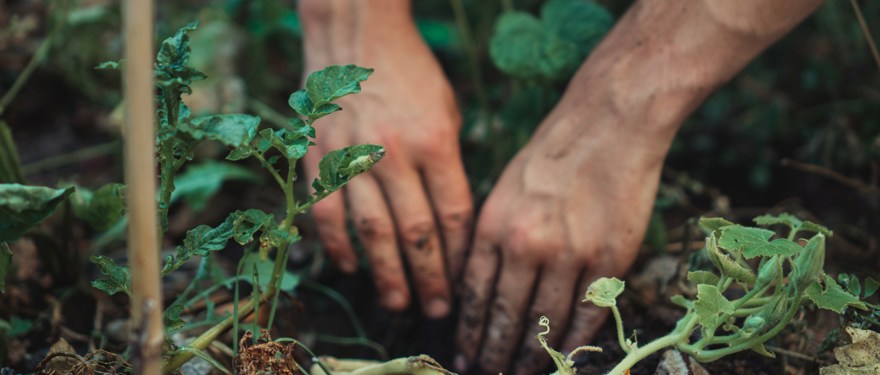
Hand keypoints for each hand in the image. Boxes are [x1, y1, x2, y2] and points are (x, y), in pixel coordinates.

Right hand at [300, 1, 471, 317]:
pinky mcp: (320, 157)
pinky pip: (328, 213)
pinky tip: (352, 268)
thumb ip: (450, 165)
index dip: (459, 255)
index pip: (453, 214)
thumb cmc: (411, 74)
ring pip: (372, 232)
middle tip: (436, 311)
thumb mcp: (447, 112)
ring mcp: (353, 157)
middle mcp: (394, 154)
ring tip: (398, 303)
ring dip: (386, 274)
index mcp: (435, 142)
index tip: (464, 282)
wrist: (356, 36)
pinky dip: (339, 245)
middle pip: (416, 233)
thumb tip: (452, 222)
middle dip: (430, 279)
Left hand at [455, 97, 665, 372]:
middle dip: (493, 352)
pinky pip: (587, 314)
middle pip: (505, 316)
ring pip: (545, 323)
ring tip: (520, 372)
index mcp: (493, 225)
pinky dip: (574, 342)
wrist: (609, 123)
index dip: (469, 332)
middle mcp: (526, 244)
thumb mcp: (504, 188)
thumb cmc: (553, 152)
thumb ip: (491, 237)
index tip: (464, 354)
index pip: (474, 295)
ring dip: (531, 355)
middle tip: (486, 371)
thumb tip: (478, 287)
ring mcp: (569, 254)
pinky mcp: (608, 259)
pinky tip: (564, 357)